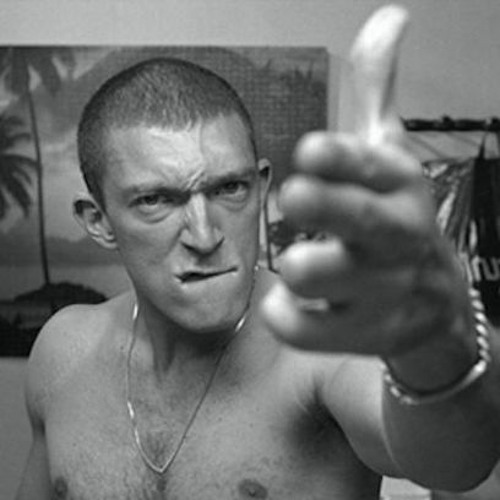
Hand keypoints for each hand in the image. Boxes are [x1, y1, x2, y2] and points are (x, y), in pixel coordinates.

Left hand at [262, 5, 460, 356]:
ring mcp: (382, 289)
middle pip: (364, 221)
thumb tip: (390, 17)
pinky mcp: (364, 334)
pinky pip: (309, 329)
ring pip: (334, 279)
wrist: (431, 305)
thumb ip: (375, 93)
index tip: (309, 150)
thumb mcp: (387, 158)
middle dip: (330, 207)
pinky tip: (288, 305)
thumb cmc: (395, 222)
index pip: (372, 164)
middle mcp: (396, 237)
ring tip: (297, 263)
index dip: (342, 156)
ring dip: (308, 269)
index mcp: (399, 187)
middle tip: (296, 195)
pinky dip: (288, 317)